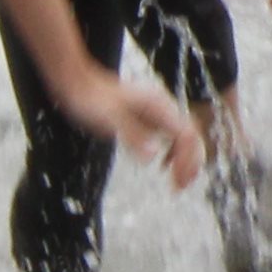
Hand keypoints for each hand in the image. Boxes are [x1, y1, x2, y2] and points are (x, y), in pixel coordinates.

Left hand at [59, 66, 196, 183]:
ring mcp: (157, 111)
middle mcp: (162, 107)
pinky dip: (173, 153)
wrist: (80, 85)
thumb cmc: (92, 99)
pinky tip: (163, 166)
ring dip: (184, 159)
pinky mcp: (149, 117)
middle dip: (191, 162)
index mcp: (158, 106)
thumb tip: (153, 155)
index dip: (187, 158)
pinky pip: (171, 136)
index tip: (177, 180)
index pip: (186, 134)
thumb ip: (132, 136)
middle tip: (181, 187)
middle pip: (190, 135)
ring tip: (178, 182)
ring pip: (183, 136)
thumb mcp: (110, 119)